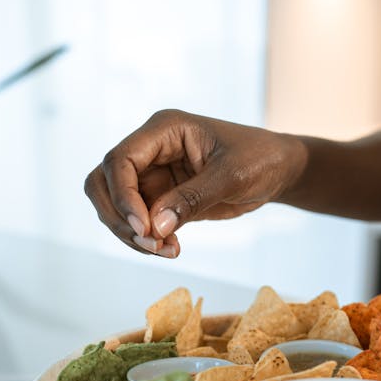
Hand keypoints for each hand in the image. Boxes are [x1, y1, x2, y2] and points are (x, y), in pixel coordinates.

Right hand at [84, 109, 305, 256]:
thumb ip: (192, 199)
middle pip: (103, 183)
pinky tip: (171, 249)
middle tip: (151, 244)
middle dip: (119, 218)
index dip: (123, 196)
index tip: (144, 228)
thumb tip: (155, 227)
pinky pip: (137, 222)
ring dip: (131, 234)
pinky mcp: (159, 198)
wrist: (277, 171)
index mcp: (163, 130)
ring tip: (165, 250)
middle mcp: (150, 150)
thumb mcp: (232, 176)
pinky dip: (146, 241)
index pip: (119, 161)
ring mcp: (152, 175)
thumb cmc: (260, 159)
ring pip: (115, 206)